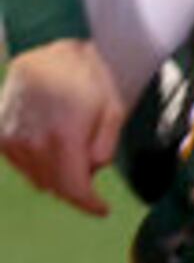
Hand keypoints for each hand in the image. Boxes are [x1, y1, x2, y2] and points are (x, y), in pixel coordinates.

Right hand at [1, 39, 124, 216]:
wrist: (44, 52)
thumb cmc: (86, 77)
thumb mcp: (112, 108)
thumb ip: (103, 148)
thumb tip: (90, 173)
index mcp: (64, 138)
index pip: (74, 190)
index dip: (89, 205)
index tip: (102, 210)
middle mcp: (32, 145)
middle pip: (57, 187)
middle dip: (77, 184)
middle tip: (89, 165)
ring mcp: (11, 142)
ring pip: (39, 179)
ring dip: (57, 174)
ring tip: (70, 144)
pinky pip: (22, 165)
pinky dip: (38, 162)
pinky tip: (48, 140)